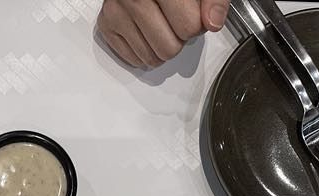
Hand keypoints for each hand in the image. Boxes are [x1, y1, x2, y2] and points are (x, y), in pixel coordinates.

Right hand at [97, 0, 228, 67]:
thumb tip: (213, 22)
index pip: (188, 26)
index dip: (197, 25)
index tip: (192, 14)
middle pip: (169, 48)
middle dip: (179, 40)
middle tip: (176, 22)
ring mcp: (116, 12)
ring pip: (151, 59)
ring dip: (161, 48)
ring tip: (162, 27)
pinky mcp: (106, 24)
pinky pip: (133, 60)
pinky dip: (144, 52)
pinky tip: (147, 33)